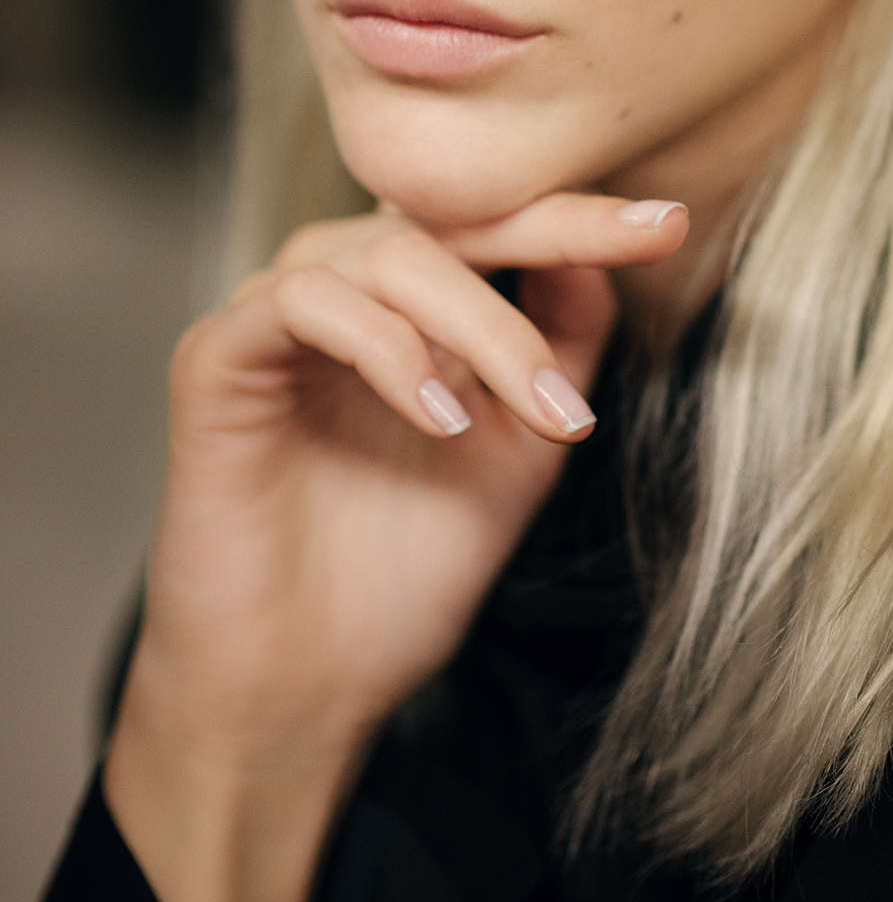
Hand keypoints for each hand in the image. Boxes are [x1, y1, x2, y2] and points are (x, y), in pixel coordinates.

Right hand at [103, 191, 686, 901]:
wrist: (310, 687)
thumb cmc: (405, 567)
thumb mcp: (522, 449)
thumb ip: (561, 346)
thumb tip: (598, 251)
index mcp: (403, 301)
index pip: (488, 223)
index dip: (577, 214)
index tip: (669, 223)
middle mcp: (336, 290)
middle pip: (443, 220)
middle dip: (549, 238)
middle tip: (637, 261)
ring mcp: (269, 318)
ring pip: (383, 255)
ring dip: (480, 322)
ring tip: (535, 411)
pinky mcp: (214, 358)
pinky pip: (299, 303)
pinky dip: (384, 348)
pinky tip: (439, 417)